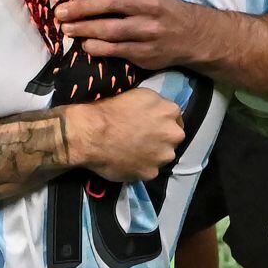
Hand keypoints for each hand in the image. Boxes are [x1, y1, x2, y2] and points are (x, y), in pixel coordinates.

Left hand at [57, 0, 221, 69]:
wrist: (192, 35)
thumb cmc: (161, 8)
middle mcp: (149, 6)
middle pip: (109, 4)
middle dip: (80, 8)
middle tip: (61, 12)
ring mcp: (148, 30)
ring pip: (110, 29)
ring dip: (84, 29)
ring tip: (67, 29)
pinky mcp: (147, 52)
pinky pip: (116, 50)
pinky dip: (97, 47)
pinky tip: (86, 44)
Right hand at [65, 88, 184, 181]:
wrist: (93, 134)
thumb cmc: (111, 110)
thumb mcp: (139, 95)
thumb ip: (156, 105)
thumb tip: (158, 114)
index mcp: (170, 111)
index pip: (175, 117)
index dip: (162, 121)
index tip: (151, 124)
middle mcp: (173, 134)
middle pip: (172, 137)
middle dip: (162, 138)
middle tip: (143, 138)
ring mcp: (163, 156)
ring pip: (163, 155)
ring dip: (153, 154)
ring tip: (134, 151)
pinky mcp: (151, 173)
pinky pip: (149, 169)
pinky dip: (141, 166)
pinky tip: (128, 161)